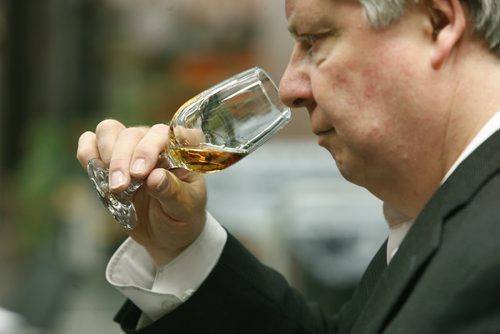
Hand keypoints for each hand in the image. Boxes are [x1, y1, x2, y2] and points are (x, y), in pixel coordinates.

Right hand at [76, 119, 206, 265]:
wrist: (165, 233)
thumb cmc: (182, 216)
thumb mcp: (184, 209)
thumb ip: (172, 192)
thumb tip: (156, 177)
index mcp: (180, 149)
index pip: (165, 133)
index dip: (150, 147)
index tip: (141, 173)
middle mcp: (154, 141)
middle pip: (132, 134)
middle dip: (122, 159)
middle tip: (121, 186)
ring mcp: (130, 148)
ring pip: (109, 131)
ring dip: (106, 155)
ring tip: (113, 184)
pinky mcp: (108, 160)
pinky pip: (90, 142)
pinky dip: (87, 153)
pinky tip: (95, 172)